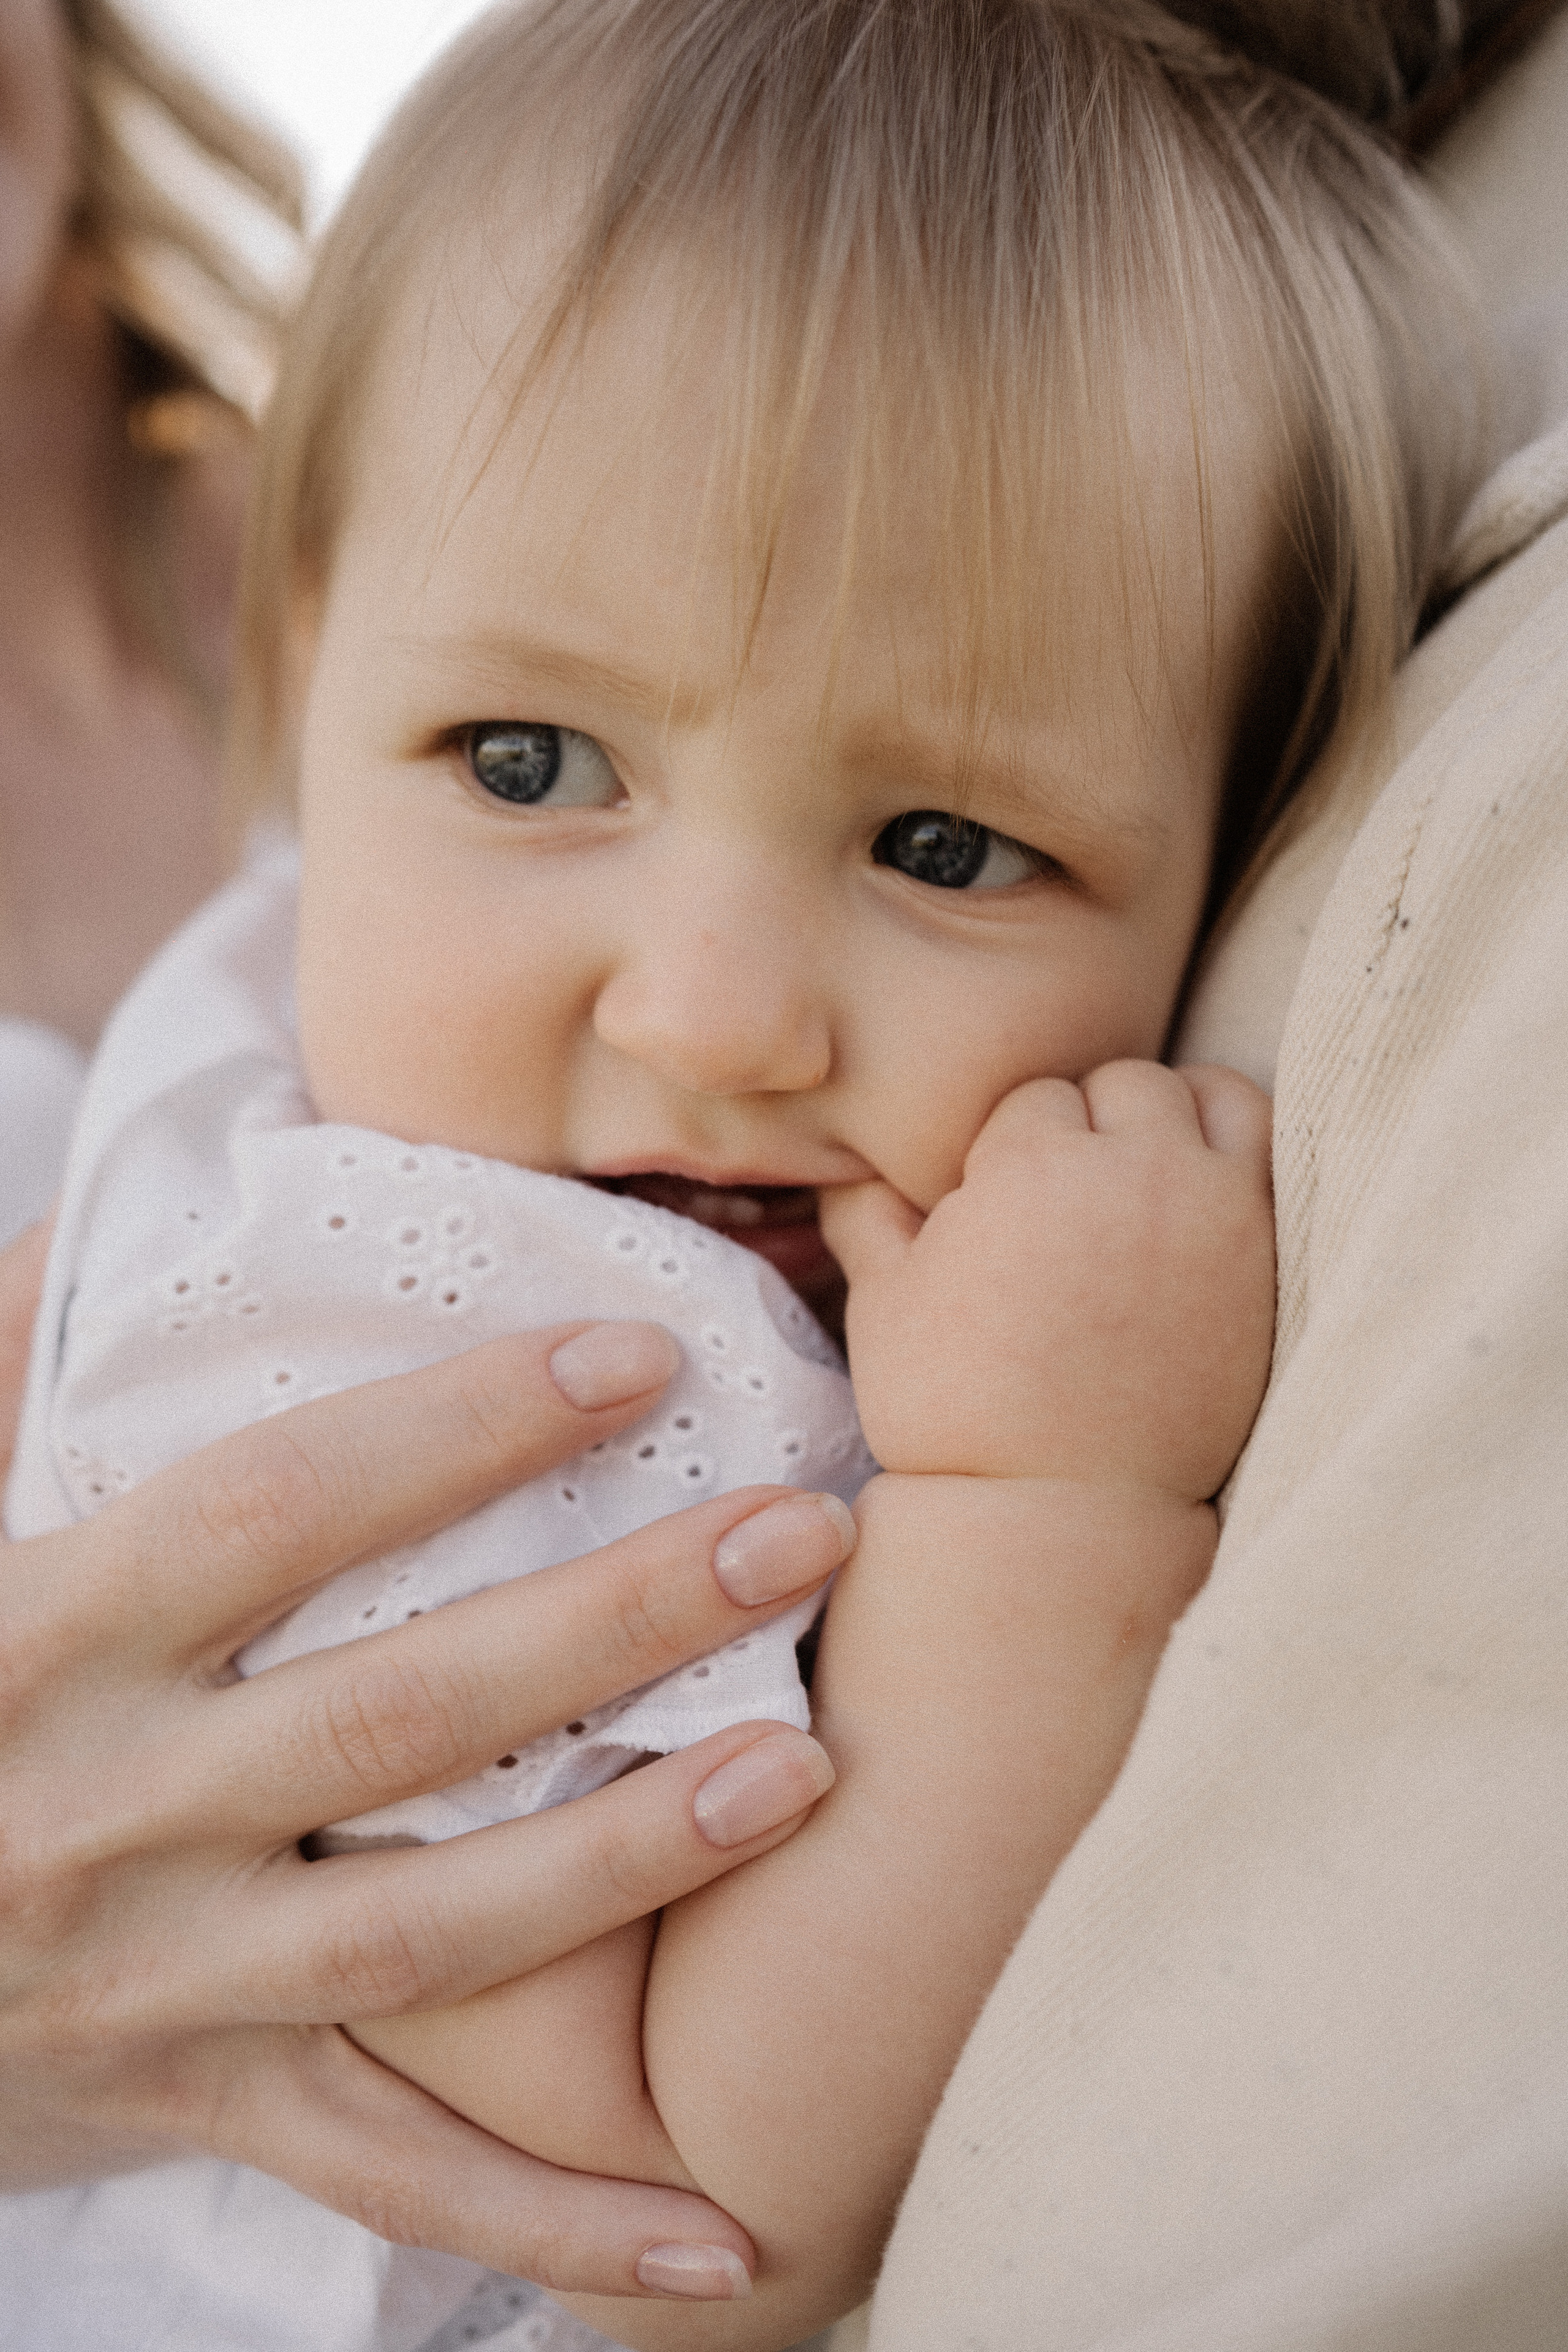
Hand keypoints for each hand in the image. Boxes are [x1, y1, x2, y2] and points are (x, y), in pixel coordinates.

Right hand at [0, 1239, 845, 2299]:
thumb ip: (17, 1369)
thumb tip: (112, 1224)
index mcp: (51, 1637)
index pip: (281, 1511)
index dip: (461, 1430)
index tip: (636, 1358)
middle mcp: (111, 1813)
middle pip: (397, 1712)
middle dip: (612, 1619)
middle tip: (796, 1534)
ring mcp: (162, 1981)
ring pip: (426, 1933)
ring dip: (627, 1862)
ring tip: (804, 1772)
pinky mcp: (198, 2106)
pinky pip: (394, 2179)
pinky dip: (559, 2225)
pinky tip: (729, 2241)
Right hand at [821, 1061, 1274, 1498]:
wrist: (1062, 1510)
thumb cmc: (957, 1408)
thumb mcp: (882, 1305)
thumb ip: (864, 1213)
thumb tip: (849, 1161)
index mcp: (1034, 1163)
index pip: (1035, 1100)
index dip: (1010, 1151)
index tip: (1002, 1206)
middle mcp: (1136, 1167)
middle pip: (1124, 1086)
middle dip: (1094, 1125)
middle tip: (1069, 1197)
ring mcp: (1216, 1208)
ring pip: (1214, 1095)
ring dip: (1179, 1115)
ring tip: (1147, 1169)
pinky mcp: (1269, 1255)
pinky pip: (1273, 1159)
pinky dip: (1238, 1159)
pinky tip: (1199, 1202)